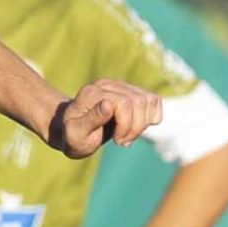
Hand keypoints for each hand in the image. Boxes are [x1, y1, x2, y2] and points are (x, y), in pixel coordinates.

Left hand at [47, 79, 164, 160]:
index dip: (126, 126)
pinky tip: (136, 127)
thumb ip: (91, 119)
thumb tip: (109, 104)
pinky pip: (154, 100)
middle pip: (139, 101)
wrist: (74, 131)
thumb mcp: (76, 135)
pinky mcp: (130, 91)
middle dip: (135, 127)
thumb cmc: (73, 137)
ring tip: (127, 137)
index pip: (124, 103)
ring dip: (143, 124)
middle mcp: (107, 84)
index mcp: (92, 93)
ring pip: (150, 100)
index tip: (117, 141)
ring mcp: (119, 85)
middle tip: (122, 142)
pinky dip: (151, 117)